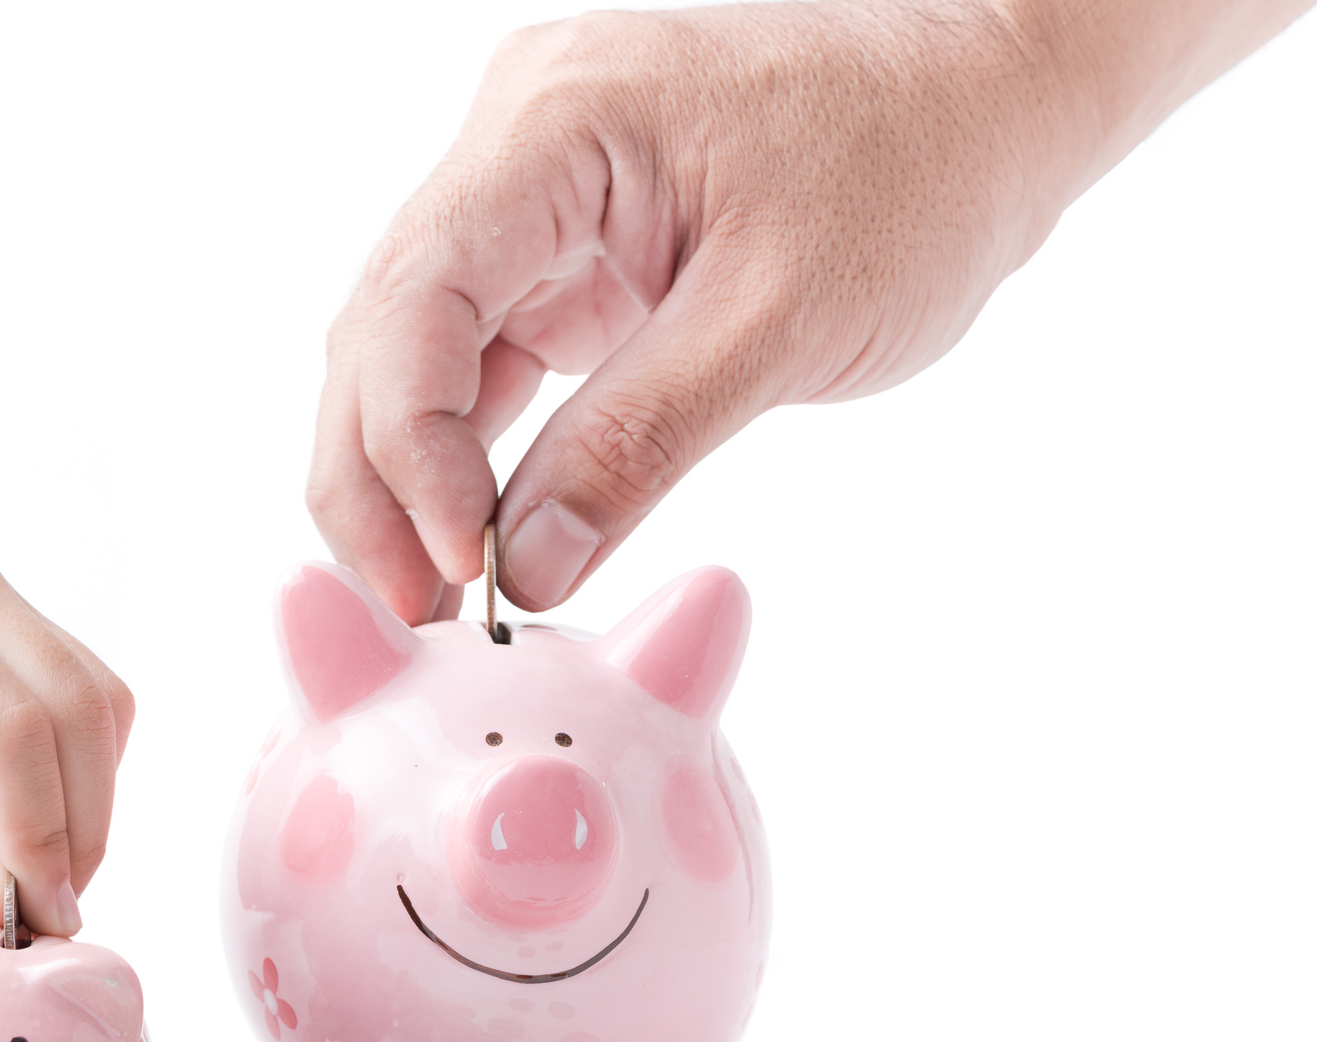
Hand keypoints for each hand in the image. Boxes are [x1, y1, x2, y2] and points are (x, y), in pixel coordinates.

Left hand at [0, 537, 130, 935]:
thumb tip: (8, 895)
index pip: (13, 727)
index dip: (40, 831)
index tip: (35, 917)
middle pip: (78, 704)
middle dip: (80, 821)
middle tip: (44, 912)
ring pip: (92, 694)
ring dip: (82, 791)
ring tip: (23, 869)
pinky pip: (66, 685)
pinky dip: (62, 760)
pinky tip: (8, 815)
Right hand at [307, 0, 1307, 621]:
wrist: (984, 105)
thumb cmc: (914, 171)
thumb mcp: (782, 321)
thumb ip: (640, 443)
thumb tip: (528, 573)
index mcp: (554, 124)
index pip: (416, 297)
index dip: (411, 446)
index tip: (460, 569)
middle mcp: (512, 147)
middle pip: (382, 332)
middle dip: (379, 483)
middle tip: (412, 615)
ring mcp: (526, 199)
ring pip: (410, 355)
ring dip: (406, 481)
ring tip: (430, 603)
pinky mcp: (555, 253)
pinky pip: (474, 359)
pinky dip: (466, 456)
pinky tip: (471, 543)